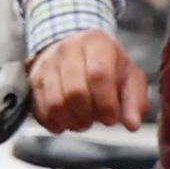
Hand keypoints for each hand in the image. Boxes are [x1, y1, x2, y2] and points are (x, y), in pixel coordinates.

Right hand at [27, 29, 148, 131]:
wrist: (76, 47)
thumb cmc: (107, 65)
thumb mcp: (130, 77)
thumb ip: (134, 101)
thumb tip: (132, 125)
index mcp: (96, 44)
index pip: (98, 76)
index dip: (106, 104)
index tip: (111, 118)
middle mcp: (67, 49)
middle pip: (75, 92)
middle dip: (89, 115)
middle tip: (96, 119)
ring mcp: (47, 64)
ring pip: (55, 103)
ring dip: (71, 121)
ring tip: (83, 120)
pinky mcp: (34, 80)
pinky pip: (39, 109)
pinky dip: (55, 123)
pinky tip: (67, 121)